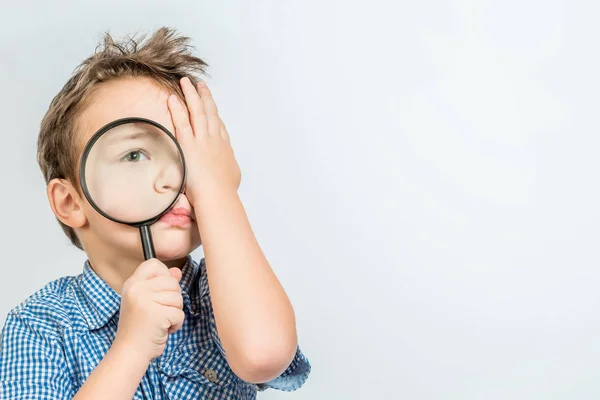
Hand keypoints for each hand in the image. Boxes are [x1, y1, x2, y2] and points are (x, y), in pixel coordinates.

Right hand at [114, 259, 183, 362]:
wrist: (129, 352)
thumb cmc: (139, 328)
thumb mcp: (146, 302)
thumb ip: (161, 284)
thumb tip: (177, 272)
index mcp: (132, 284)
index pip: (153, 264)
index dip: (164, 275)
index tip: (160, 290)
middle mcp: (137, 289)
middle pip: (171, 281)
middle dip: (172, 298)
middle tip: (159, 312)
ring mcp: (146, 301)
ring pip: (178, 297)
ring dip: (174, 312)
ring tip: (160, 321)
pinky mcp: (157, 314)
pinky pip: (180, 313)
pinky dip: (176, 324)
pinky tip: (163, 329)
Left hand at [167, 77, 240, 206]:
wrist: (218, 196)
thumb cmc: (224, 192)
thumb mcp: (230, 179)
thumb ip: (226, 171)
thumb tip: (225, 173)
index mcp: (224, 148)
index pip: (219, 126)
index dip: (215, 114)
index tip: (211, 104)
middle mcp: (215, 140)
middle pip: (210, 112)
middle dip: (205, 97)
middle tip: (200, 85)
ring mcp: (202, 140)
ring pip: (197, 111)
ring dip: (192, 95)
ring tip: (186, 82)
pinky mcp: (189, 145)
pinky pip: (182, 122)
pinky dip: (178, 109)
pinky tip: (173, 98)